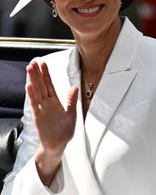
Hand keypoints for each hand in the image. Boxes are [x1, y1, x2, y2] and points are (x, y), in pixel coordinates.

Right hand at [26, 60, 77, 184]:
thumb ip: (71, 101)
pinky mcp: (38, 116)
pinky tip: (29, 86)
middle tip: (34, 61)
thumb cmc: (64, 131)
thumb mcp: (72, 114)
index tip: (43, 63)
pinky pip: (34, 104)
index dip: (46, 74)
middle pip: (41, 85)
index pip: (49, 85)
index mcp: (55, 102)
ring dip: (33, 80)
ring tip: (30, 69)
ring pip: (36, 92)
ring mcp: (41, 109)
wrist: (58, 145)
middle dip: (38, 73)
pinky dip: (32, 95)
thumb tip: (75, 87)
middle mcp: (47, 104)